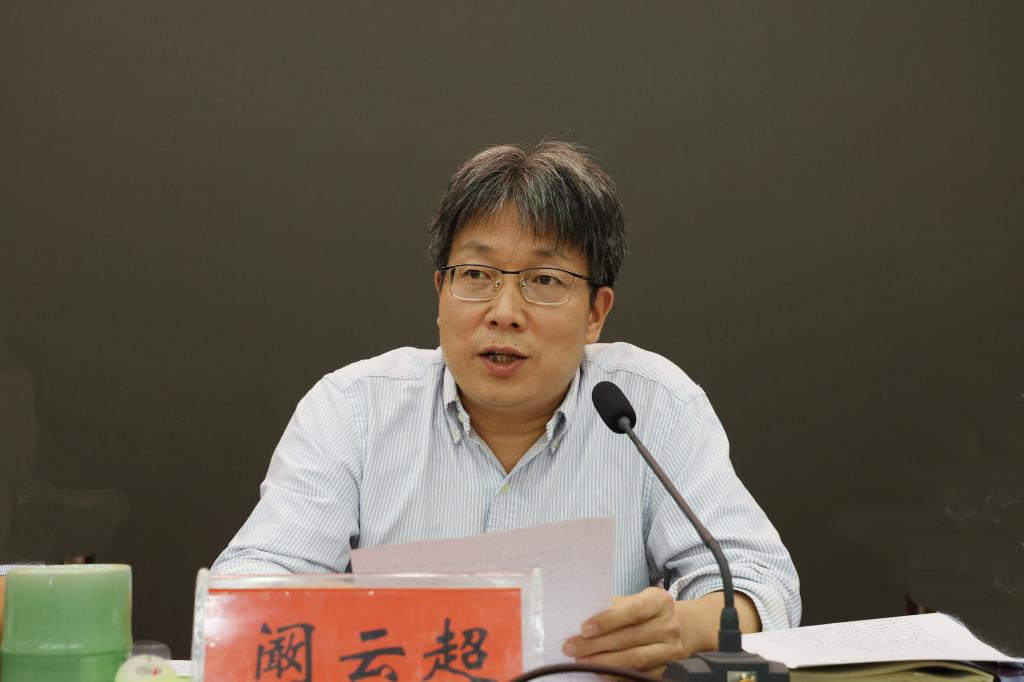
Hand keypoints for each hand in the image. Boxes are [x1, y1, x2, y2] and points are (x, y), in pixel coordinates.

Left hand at [562, 587, 684, 674]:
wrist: (672, 627)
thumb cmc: (642, 611)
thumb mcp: (632, 600)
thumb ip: (611, 607)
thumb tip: (577, 620)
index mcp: (659, 601)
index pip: (633, 611)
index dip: (608, 620)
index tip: (583, 629)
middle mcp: (668, 625)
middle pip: (630, 637)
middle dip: (597, 645)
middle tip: (572, 648)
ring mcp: (670, 649)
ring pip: (634, 659)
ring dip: (604, 662)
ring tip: (581, 661)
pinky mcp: (665, 669)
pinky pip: (638, 675)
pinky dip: (616, 674)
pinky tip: (599, 672)